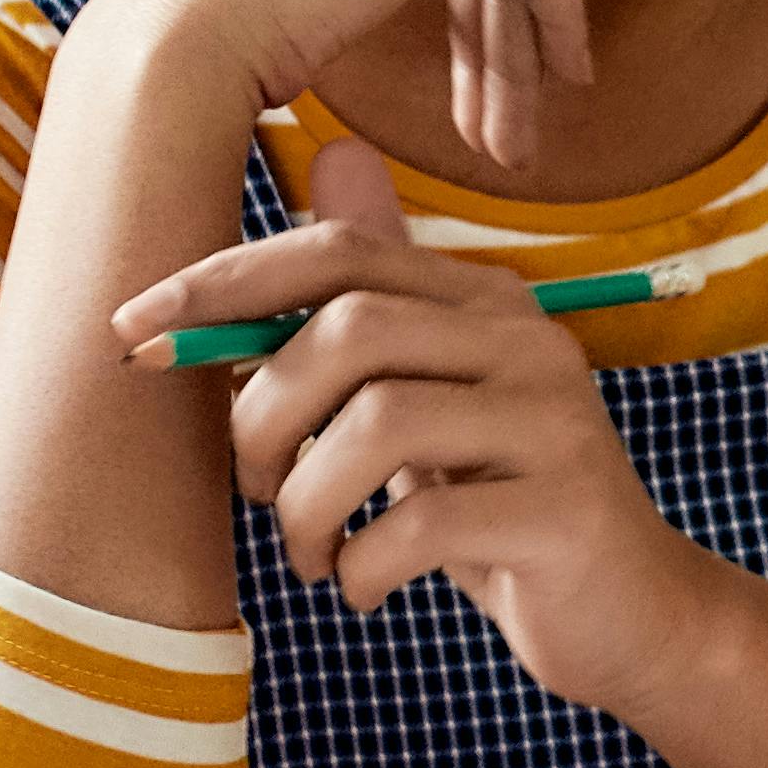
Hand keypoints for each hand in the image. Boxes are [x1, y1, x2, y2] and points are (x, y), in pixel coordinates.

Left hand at [128, 143, 708, 689]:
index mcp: (485, 302)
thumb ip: (379, 301)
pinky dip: (361, 565)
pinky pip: (423, 523)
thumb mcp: (430, 401)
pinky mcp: (565, 510)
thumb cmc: (501, 506)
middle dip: (263, 415)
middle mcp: (528, 340)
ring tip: (308, 553)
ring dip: (306, 504)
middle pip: (351, 331)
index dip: (223, 284)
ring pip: (379, 424)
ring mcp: (555, 422)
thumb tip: (331, 153)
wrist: (634, 614)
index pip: (338, 252)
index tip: (133, 333)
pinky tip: (359, 588)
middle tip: (254, 488)